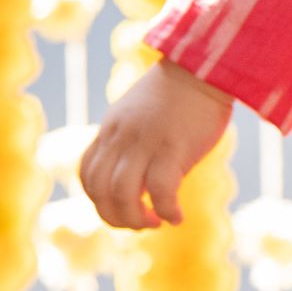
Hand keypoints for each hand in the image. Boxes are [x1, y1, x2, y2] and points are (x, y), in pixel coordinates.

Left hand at [80, 59, 233, 230]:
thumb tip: (140, 178)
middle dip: (115, 218)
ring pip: (122, 195)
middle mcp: (121, 138)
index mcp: (111, 129)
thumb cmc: (181, 94)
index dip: (100, 201)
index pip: (88, 175)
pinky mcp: (172, 148)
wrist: (203, 67)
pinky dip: (166, 211)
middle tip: (141, 223)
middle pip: (99, 191)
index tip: (124, 208)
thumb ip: (133, 142)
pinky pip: (160, 191)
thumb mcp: (142, 115)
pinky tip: (177, 217)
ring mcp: (144, 143)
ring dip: (136, 219)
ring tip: (155, 222)